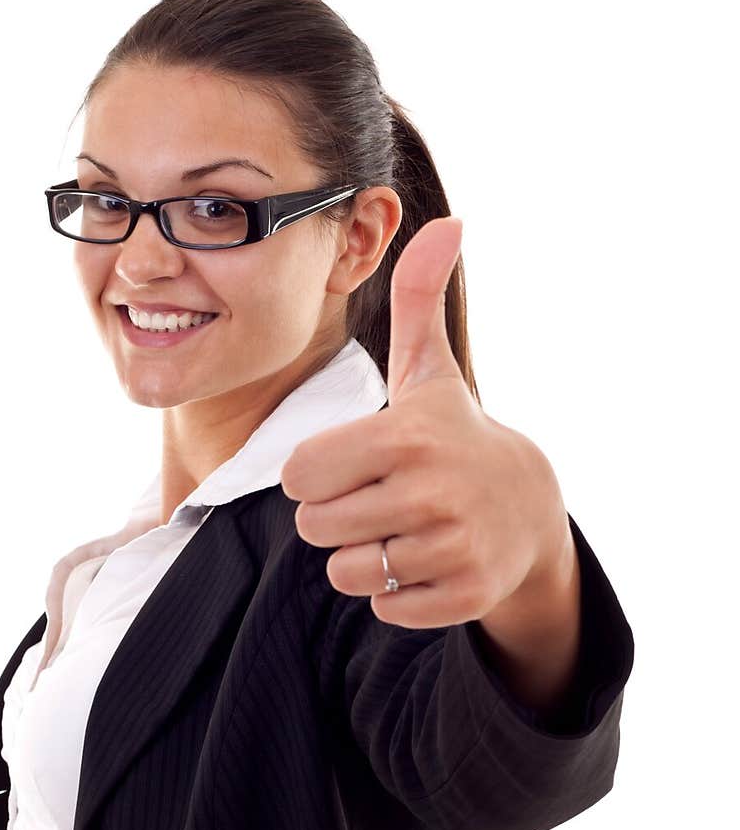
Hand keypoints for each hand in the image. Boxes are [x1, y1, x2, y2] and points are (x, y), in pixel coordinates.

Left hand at [280, 218, 572, 628]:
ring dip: (363, 557)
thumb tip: (445, 221)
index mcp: (405, 436)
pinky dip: (394, 593)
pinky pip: (384, 608)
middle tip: (379, 499)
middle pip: (315, 527)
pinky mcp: (462, 597)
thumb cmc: (455, 435)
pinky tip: (424, 561)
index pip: (298, 475)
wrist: (530, 508)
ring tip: (401, 529)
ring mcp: (450, 548)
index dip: (315, 473)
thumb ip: (417, 299)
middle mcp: (429, 492)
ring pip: (346, 573)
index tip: (352, 464)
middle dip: (336, 517)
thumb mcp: (431, 372)